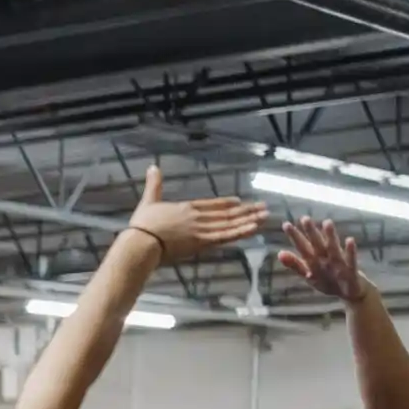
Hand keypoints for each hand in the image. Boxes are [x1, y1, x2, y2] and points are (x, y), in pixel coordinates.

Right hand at [126, 167, 266, 263]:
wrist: (142, 242)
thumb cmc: (142, 226)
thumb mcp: (148, 202)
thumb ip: (154, 185)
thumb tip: (152, 166)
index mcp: (186, 208)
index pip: (212, 205)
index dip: (227, 204)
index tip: (240, 202)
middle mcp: (198, 217)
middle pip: (226, 214)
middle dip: (246, 211)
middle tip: (263, 207)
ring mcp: (201, 230)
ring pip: (230, 224)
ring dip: (249, 219)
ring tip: (265, 216)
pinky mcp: (201, 242)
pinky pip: (225, 236)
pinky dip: (240, 232)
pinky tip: (253, 228)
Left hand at [276, 217, 366, 302]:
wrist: (350, 292)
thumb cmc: (328, 281)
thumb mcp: (309, 274)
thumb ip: (295, 264)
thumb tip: (279, 253)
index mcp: (314, 259)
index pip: (303, 246)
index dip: (295, 236)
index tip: (286, 224)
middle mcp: (325, 257)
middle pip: (317, 244)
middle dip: (311, 232)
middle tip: (304, 218)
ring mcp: (338, 263)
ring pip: (333, 248)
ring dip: (330, 236)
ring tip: (327, 222)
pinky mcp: (351, 271)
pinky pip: (350, 260)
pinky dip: (350, 251)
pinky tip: (350, 240)